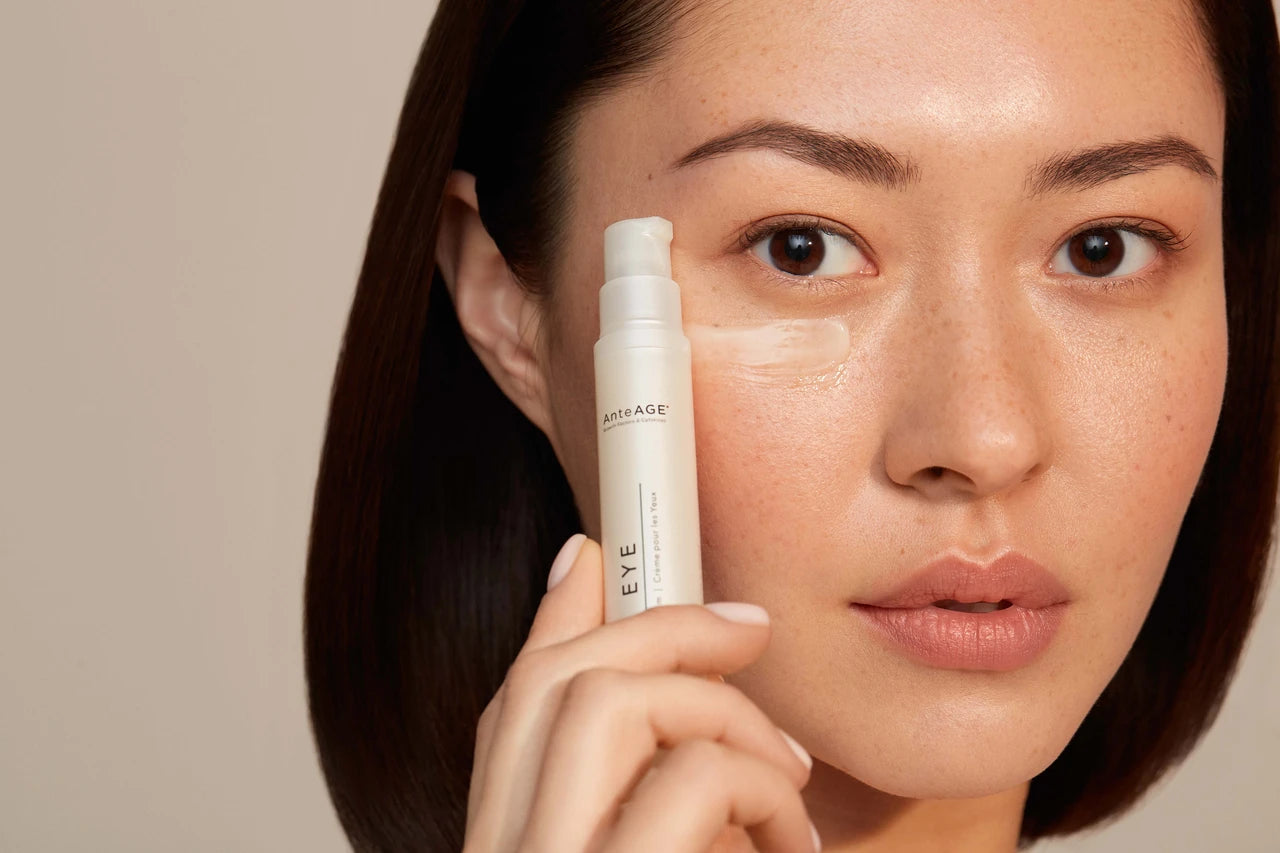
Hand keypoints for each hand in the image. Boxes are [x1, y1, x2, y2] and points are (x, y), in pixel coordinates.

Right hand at [462, 533, 819, 852]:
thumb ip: (621, 774)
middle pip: (558, 678)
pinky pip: (698, 779)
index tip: (602, 552)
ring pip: (616, 704)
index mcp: (502, 847)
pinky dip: (763, 788)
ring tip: (789, 780)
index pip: (516, 700)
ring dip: (727, 714)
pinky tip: (788, 842)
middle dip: (668, 631)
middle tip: (753, 630)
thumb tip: (609, 637)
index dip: (563, 611)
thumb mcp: (627, 845)